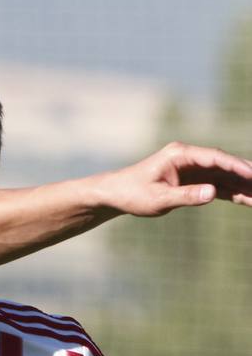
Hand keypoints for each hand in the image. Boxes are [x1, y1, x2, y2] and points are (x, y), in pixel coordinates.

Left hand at [102, 142, 251, 216]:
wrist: (116, 194)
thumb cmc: (132, 194)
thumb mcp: (158, 198)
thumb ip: (185, 196)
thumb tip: (212, 193)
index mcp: (180, 154)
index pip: (215, 157)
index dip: (237, 166)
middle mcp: (190, 158)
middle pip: (225, 164)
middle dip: (247, 174)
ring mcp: (193, 169)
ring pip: (226, 176)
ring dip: (245, 186)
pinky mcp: (194, 181)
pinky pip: (219, 186)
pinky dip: (235, 193)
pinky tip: (250, 201)